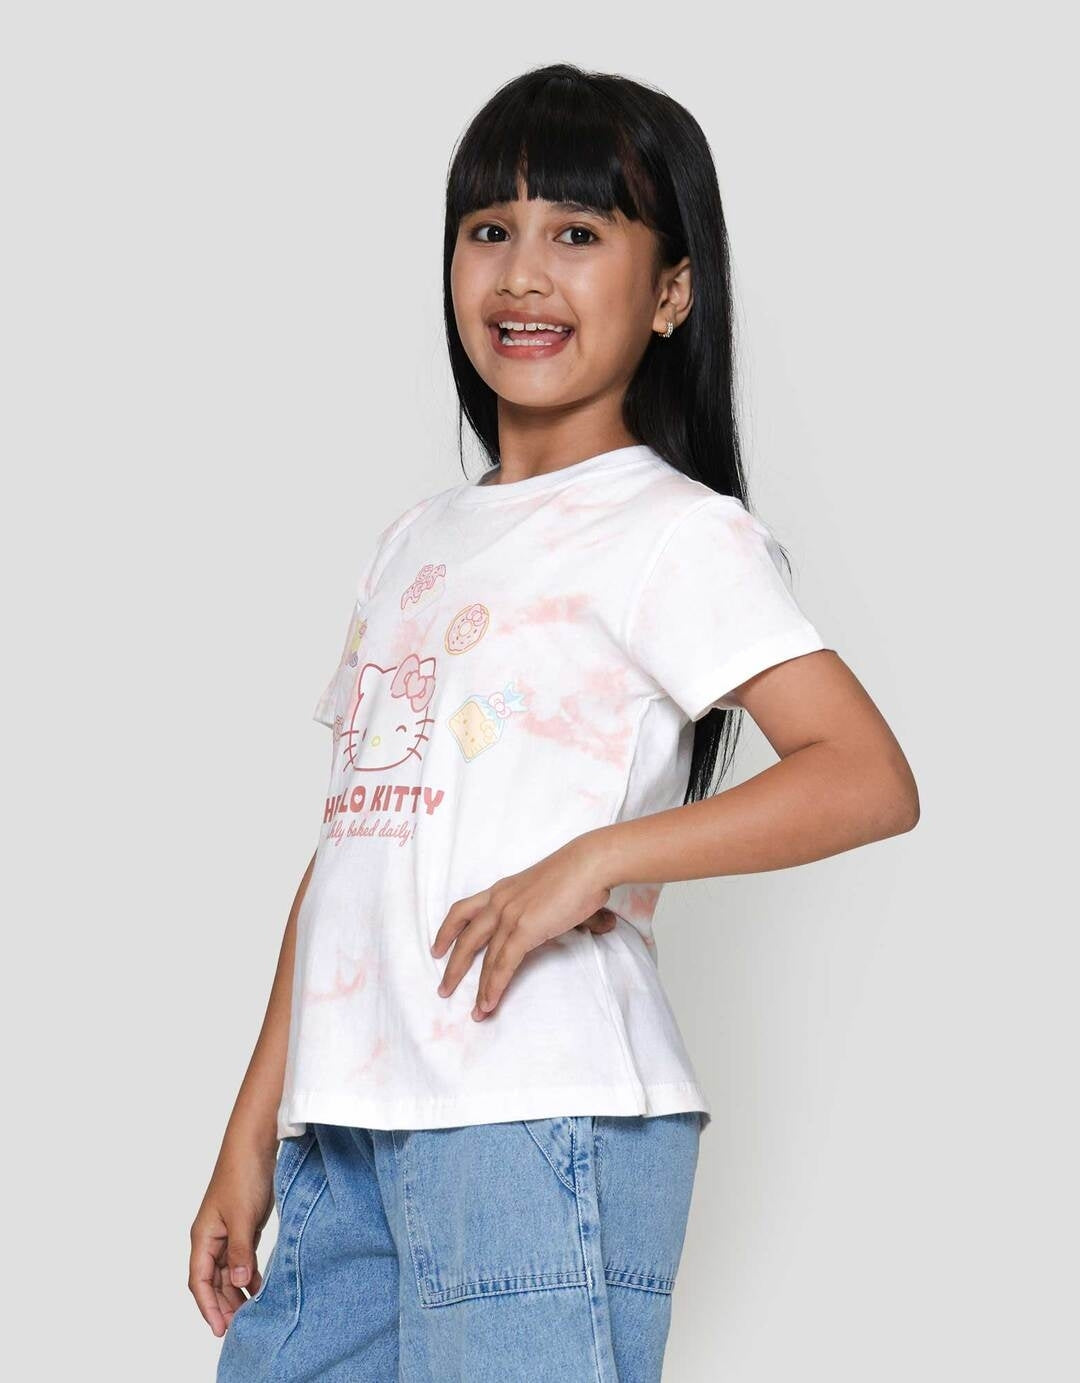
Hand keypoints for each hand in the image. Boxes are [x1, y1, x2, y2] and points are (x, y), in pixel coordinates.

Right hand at [188, 1140, 276, 1335]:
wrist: (255, 1144)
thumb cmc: (242, 1174)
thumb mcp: (242, 1217)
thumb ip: (240, 1252)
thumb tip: (238, 1285)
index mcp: (203, 1236)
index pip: (199, 1280)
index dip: (208, 1306)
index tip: (220, 1329)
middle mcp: (211, 1237)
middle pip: (213, 1280)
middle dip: (223, 1304)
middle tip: (240, 1327)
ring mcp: (227, 1232)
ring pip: (227, 1272)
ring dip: (236, 1292)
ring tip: (250, 1313)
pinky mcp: (243, 1226)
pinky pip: (241, 1259)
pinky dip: (248, 1274)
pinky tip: (258, 1287)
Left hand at [431, 833, 616, 1020]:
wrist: (590, 862)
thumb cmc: (579, 873)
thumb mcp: (550, 891)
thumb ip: (555, 912)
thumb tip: (592, 926)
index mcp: (502, 890)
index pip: (464, 911)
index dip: (447, 931)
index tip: (437, 948)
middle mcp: (499, 901)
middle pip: (465, 937)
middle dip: (453, 966)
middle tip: (444, 988)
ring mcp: (509, 915)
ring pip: (484, 957)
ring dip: (477, 987)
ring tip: (474, 1011)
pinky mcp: (523, 929)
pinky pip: (503, 964)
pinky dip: (494, 986)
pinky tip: (489, 1003)